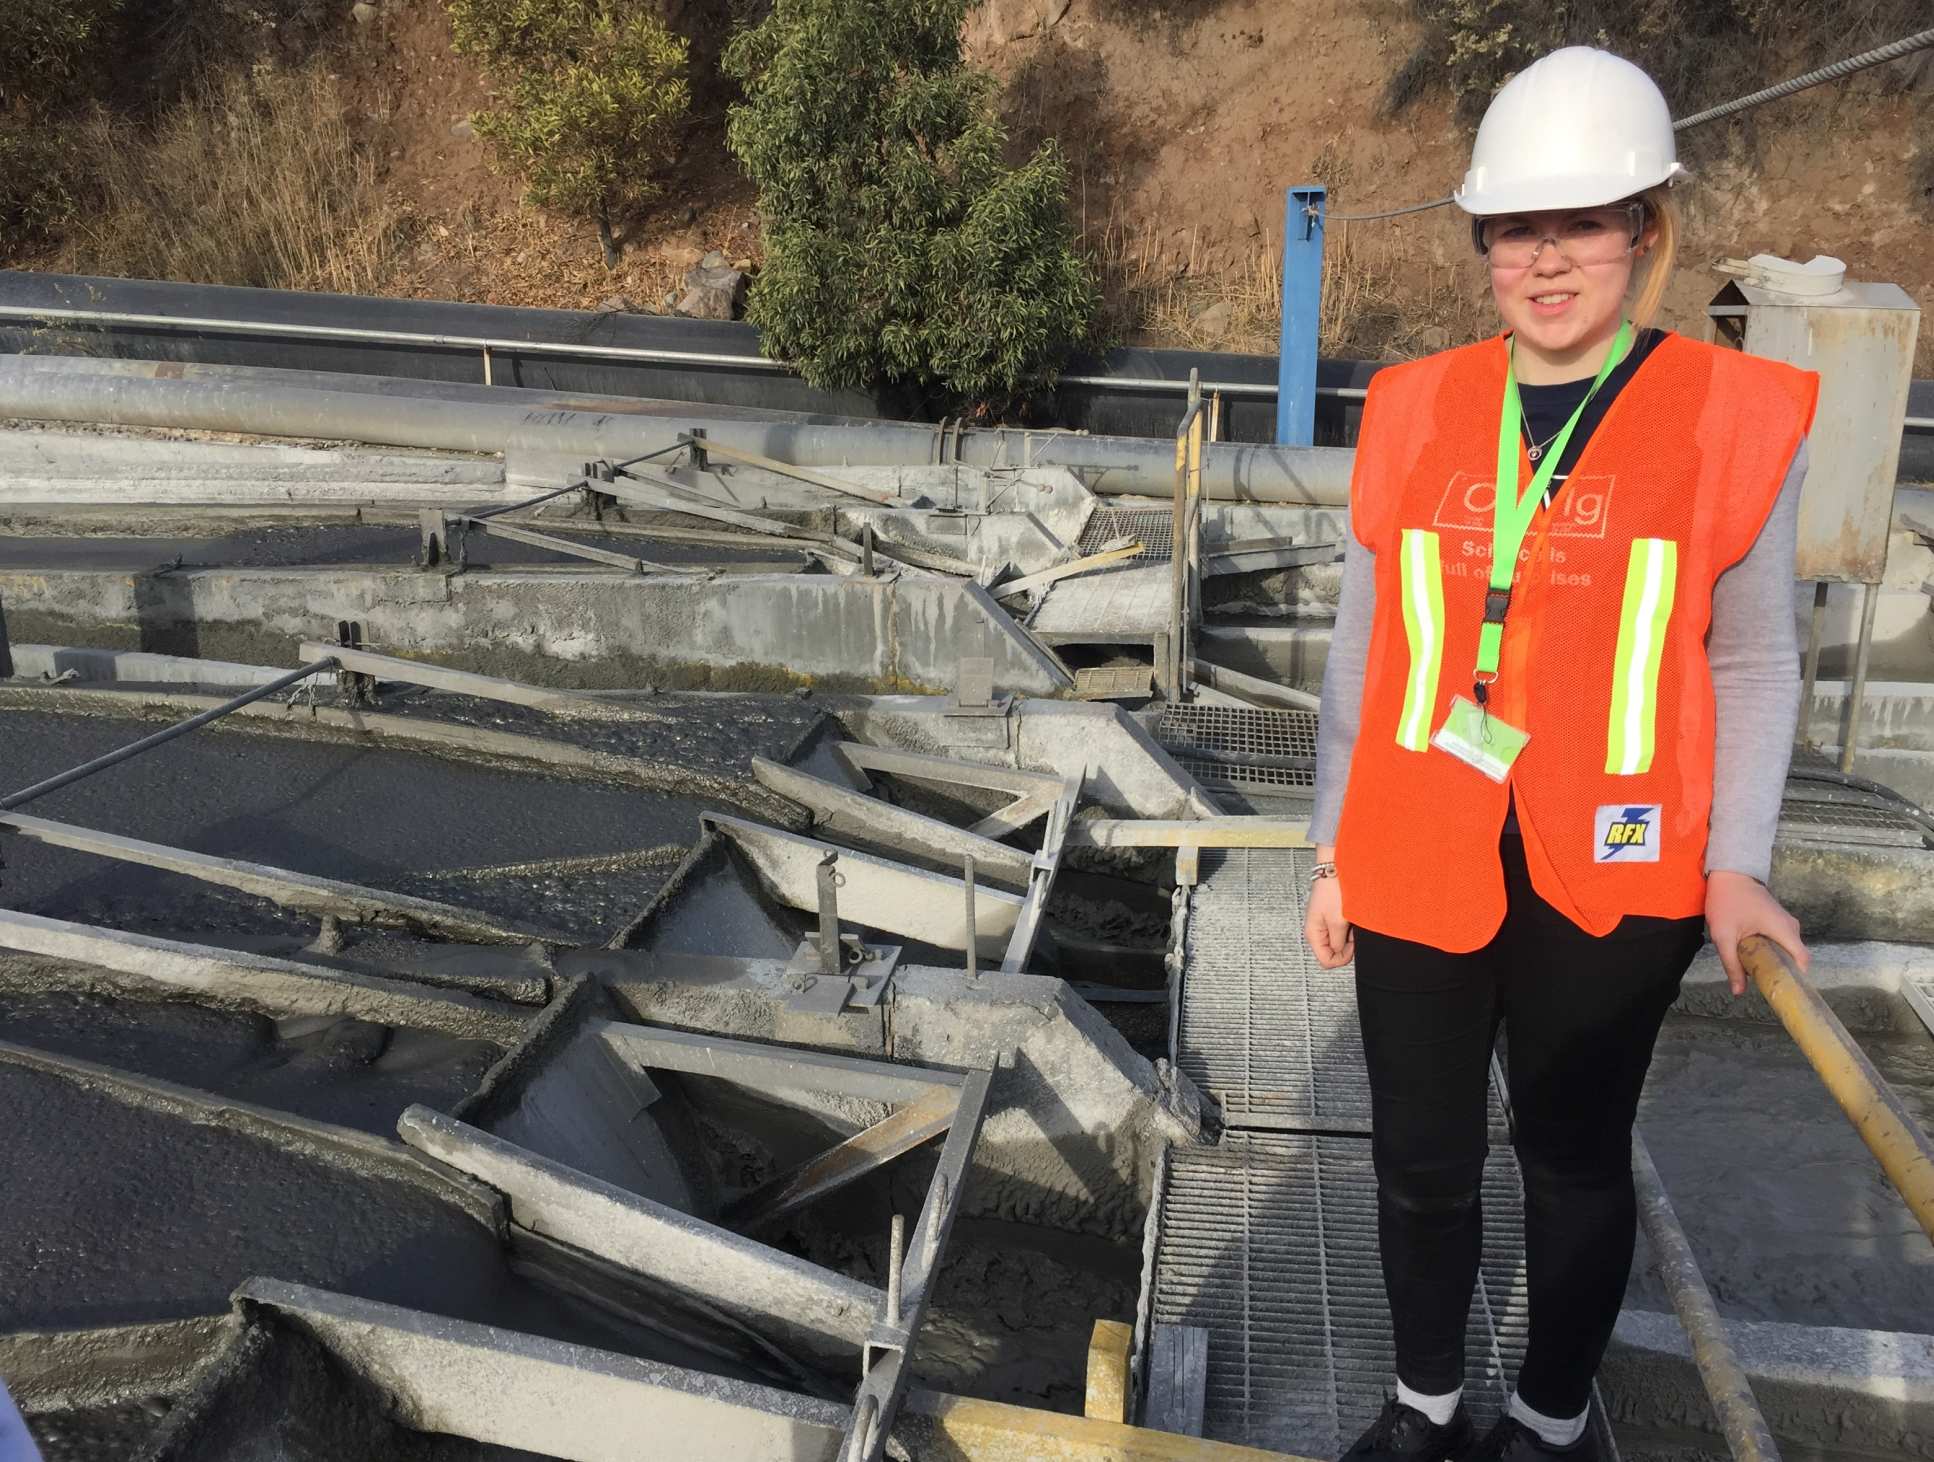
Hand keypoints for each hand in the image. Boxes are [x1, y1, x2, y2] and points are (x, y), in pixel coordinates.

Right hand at [1304, 848, 1353, 969]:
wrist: (1334, 870)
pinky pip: (1341, 931)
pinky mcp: (1330, 917)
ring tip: (1351, 921)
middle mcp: (1316, 931)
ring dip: (1348, 936)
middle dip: (1346, 946)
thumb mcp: (1338, 921)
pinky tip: (1351, 918)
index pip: (1326, 961)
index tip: (1351, 946)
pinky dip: (1349, 928)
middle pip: (1332, 953)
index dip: (1342, 957)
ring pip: (1338, 942)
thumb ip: (1338, 943)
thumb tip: (1340, 954)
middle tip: (1352, 932)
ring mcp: (1323, 924)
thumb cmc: (1332, 891)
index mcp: (1313, 934)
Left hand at [1705, 870, 1808, 996]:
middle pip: (1794, 958)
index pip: (1802, 961)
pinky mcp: (1779, 921)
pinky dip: (1770, 951)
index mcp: (1784, 930)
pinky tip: (1754, 957)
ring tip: (1755, 971)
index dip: (1796, 978)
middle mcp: (1791, 927)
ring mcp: (1786, 923)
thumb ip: (1732, 964)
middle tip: (1763, 984)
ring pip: (1786, 950)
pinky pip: (1780, 942)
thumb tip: (1738, 992)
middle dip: (1780, 972)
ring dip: (1773, 961)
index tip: (1783, 991)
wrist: (1729, 874)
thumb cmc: (1726, 901)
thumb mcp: (1723, 936)